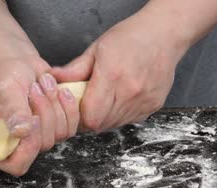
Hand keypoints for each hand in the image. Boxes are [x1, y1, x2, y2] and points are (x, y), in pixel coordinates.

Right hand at [0, 0, 80, 174]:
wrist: (15, 59)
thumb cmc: (2, 72)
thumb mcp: (5, 88)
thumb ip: (13, 110)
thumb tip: (21, 133)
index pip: (16, 164)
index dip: (29, 148)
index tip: (32, 120)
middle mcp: (17, 144)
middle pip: (42, 146)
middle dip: (43, 114)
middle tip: (34, 89)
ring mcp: (37, 136)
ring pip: (59, 135)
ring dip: (55, 106)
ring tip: (41, 85)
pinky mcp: (53, 126)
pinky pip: (71, 125)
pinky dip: (68, 106)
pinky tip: (58, 89)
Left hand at [51, 4, 190, 131]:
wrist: (164, 35)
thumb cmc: (130, 37)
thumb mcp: (97, 48)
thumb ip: (75, 69)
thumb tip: (52, 79)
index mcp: (112, 75)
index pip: (90, 116)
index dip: (79, 116)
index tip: (76, 106)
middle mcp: (130, 91)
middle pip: (100, 124)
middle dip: (89, 117)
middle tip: (88, 102)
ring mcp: (144, 101)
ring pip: (114, 125)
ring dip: (105, 117)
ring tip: (105, 99)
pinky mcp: (153, 106)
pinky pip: (129, 120)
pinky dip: (120, 115)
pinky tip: (120, 98)